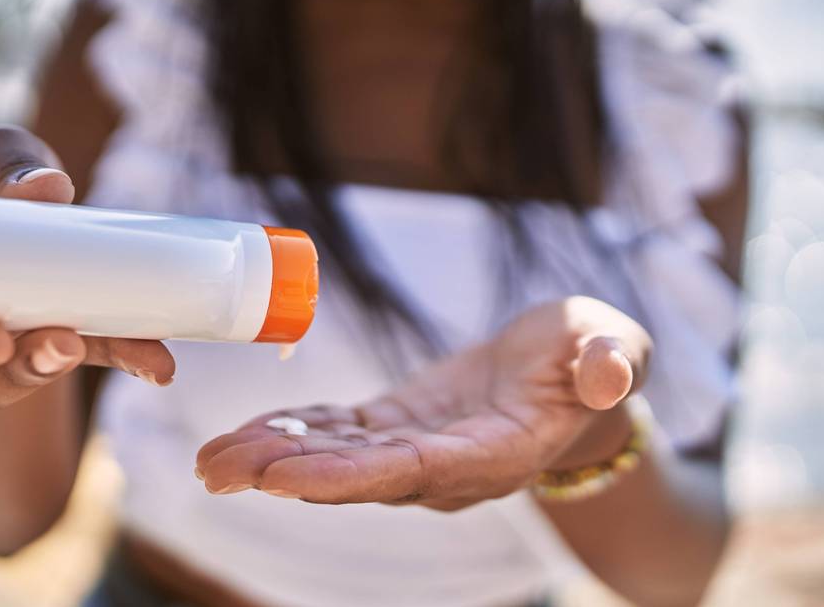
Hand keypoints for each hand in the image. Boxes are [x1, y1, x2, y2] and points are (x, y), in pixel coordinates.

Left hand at [196, 296, 650, 508]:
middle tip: (216, 468)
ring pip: (336, 459)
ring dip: (272, 457)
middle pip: (356, 477)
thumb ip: (611, 362)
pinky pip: (338, 433)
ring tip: (209, 459)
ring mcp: (417, 449)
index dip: (348, 475)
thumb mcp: (615, 346)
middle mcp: (446, 467)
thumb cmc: (595, 357)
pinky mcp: (399, 426)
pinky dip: (292, 431)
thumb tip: (609, 370)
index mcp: (494, 454)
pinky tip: (243, 433)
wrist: (573, 375)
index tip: (285, 477)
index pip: (413, 471)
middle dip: (285, 473)